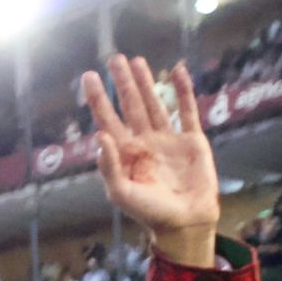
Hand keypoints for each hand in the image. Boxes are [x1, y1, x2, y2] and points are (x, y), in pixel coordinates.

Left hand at [82, 56, 217, 267]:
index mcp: (125, 153)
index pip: (108, 119)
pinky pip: (186, 110)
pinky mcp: (191, 140)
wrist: (184, 222)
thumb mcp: (122, 193)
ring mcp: (168, 139)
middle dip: (122, 82)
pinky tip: (177, 71)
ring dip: (145, 82)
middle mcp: (144, 141)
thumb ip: (109, 167)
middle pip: (130, 105)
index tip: (89, 76)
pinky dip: (182, 91)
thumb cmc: (149, 212)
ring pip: (154, 103)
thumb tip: (99, 136)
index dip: (99, 99)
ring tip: (136, 60)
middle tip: (113, 58)